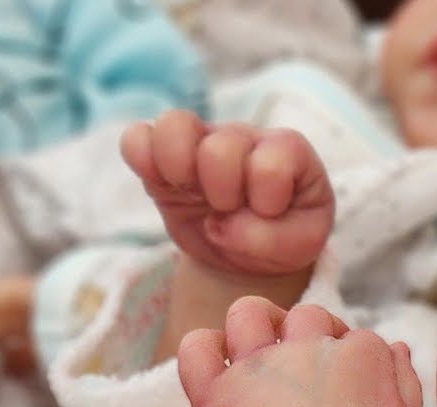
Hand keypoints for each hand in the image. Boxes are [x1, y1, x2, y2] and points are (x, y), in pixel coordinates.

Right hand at [121, 110, 333, 277]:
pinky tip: (165, 187)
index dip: (265, 202)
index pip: (269, 166)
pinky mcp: (163, 156)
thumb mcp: (300, 246)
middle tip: (230, 209)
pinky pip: (136, 139)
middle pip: (219, 149)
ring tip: (194, 194)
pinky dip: (142, 162)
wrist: (247, 251)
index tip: (268, 214)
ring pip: (173, 125)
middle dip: (224, 194)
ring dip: (180, 172)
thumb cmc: (282, 236)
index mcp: (286, 150)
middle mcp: (243, 136)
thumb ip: (274, 238)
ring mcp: (201, 140)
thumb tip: (220, 225)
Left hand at [178, 297, 424, 406]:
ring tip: (260, 354)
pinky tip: (219, 368)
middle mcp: (308, 349)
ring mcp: (258, 368)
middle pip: (307, 317)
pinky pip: (196, 348)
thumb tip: (395, 349)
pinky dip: (204, 350)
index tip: (348, 394)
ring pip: (248, 314)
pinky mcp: (214, 395)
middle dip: (309, 337)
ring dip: (255, 326)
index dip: (352, 364)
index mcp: (362, 357)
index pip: (357, 339)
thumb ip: (406, 385)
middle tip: (307, 378)